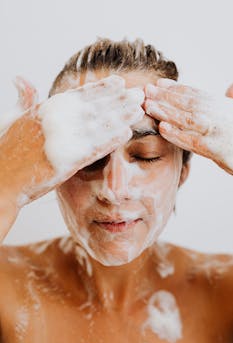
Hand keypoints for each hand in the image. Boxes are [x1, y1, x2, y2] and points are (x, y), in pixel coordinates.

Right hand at [0, 75, 143, 206]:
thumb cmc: (4, 150)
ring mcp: (61, 139)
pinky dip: (111, 140)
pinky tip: (126, 133)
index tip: (119, 83)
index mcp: (45, 109)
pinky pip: (94, 149)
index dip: (101, 88)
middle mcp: (55, 120)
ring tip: (139, 111)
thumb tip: (22, 79)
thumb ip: (25, 99)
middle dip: (118, 100)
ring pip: (98, 125)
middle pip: (94, 106)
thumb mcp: (12, 118)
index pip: (79, 94)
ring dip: (121, 117)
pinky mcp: (65, 161)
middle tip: (140, 94)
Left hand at [144, 79, 232, 174]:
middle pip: (188, 103)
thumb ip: (232, 101)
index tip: (158, 84)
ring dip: (166, 112)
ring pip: (188, 119)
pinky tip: (162, 128)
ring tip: (148, 106)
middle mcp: (219, 115)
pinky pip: (193, 141)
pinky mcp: (217, 149)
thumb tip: (229, 87)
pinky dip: (177, 134)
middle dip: (165, 96)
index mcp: (221, 106)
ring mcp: (217, 131)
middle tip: (145, 90)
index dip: (175, 88)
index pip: (195, 94)